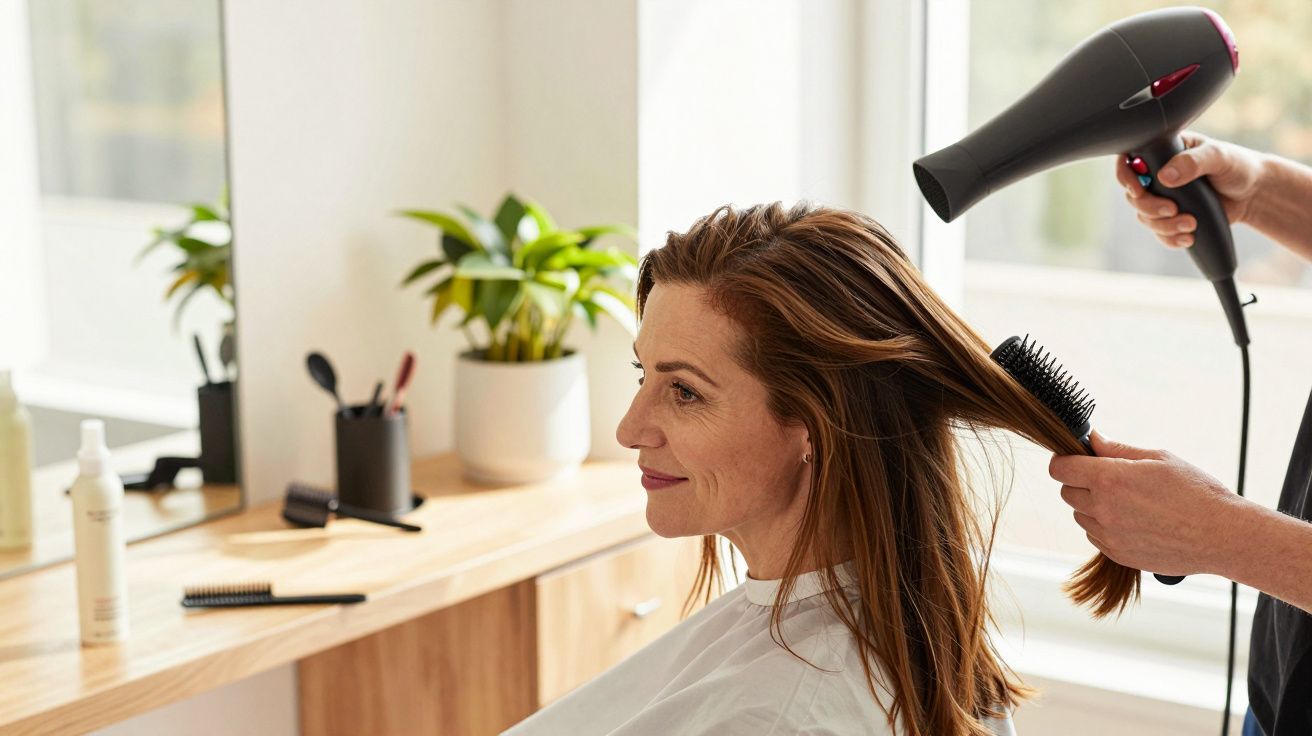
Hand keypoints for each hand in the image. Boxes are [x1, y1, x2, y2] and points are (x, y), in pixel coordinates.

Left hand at [1048, 431, 1242, 576]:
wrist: (1221, 535)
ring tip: (1129, 502)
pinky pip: (1095, 535)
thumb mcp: (1159, 458)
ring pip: (1080, 515)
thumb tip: (1093, 440)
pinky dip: (1105, 527)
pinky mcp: (1117, 555)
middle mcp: (1103, 509)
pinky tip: (1135, 521)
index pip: (1060, 469)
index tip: (1073, 459)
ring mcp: (1109, 535)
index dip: (1064, 461)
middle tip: (1109, 479)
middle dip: (1081, 482)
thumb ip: (1118, 449)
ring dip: (1093, 506)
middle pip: (1067, 492)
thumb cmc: (1195, 491)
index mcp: (1109, 479)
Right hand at [1117, 131, 1266, 249]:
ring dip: (1163, 226)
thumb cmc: (1237, 166)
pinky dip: (1170, 238)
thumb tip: (1165, 176)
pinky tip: (1188, 237)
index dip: (1125, 176)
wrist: (1254, 193)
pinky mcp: (1172, 218)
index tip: (1138, 190)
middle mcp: (1158, 175)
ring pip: (1144, 217)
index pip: (1130, 160)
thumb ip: (1193, 162)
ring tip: (1190, 224)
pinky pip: (1159, 233)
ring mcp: (1163, 198)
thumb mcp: (1219, 156)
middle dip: (1149, 207)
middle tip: (1172, 210)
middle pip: (1133, 195)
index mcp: (1163, 152)